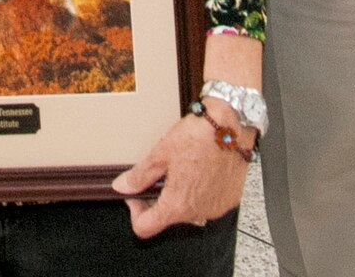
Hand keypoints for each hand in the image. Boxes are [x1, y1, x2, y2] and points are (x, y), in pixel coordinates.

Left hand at [112, 107, 249, 237]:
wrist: (232, 126)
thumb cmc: (199, 136)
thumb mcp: (162, 152)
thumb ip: (140, 175)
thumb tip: (123, 186)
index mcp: (178, 204)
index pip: (145, 227)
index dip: (135, 212)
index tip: (136, 194)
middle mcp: (199, 212)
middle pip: (168, 217)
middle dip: (158, 199)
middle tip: (158, 175)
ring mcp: (216, 208)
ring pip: (188, 210)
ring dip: (180, 194)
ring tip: (181, 168)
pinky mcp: (229, 200)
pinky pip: (208, 203)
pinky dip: (200, 191)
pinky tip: (199, 170)